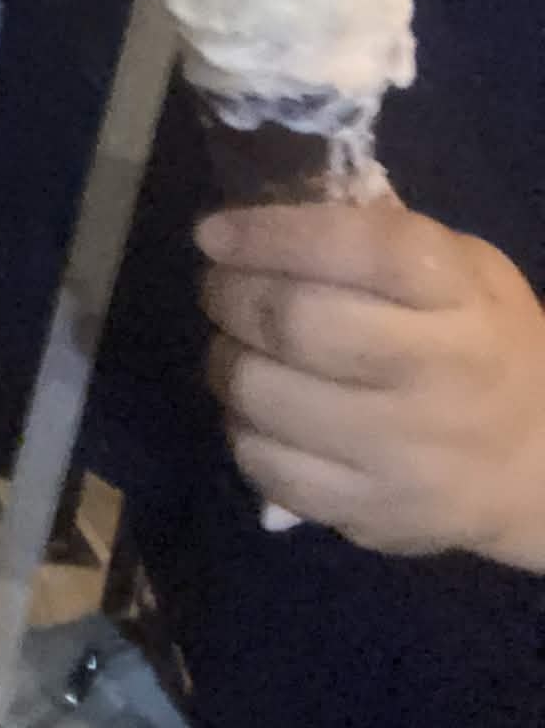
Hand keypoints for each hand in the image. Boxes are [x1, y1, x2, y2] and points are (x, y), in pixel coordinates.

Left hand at [200, 203, 544, 568]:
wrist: (540, 464)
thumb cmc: (481, 344)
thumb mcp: (463, 273)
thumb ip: (378, 238)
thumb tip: (266, 217)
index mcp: (464, 299)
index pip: (363, 248)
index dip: (272, 234)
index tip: (215, 232)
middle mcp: (440, 375)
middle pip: (295, 322)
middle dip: (231, 294)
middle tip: (221, 288)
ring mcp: (404, 453)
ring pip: (261, 394)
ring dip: (225, 359)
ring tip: (239, 348)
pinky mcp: (370, 511)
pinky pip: (262, 463)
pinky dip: (240, 427)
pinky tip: (261, 411)